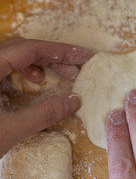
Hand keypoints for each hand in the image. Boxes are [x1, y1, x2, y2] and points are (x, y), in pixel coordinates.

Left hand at [0, 37, 93, 157]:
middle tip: (76, 71)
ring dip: (38, 63)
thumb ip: (45, 113)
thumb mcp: (9, 130)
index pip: (29, 48)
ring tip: (57, 76)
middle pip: (22, 49)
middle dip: (53, 58)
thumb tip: (74, 101)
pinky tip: (31, 82)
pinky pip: (3, 66)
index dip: (61, 51)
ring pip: (12, 56)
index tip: (84, 56)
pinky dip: (22, 71)